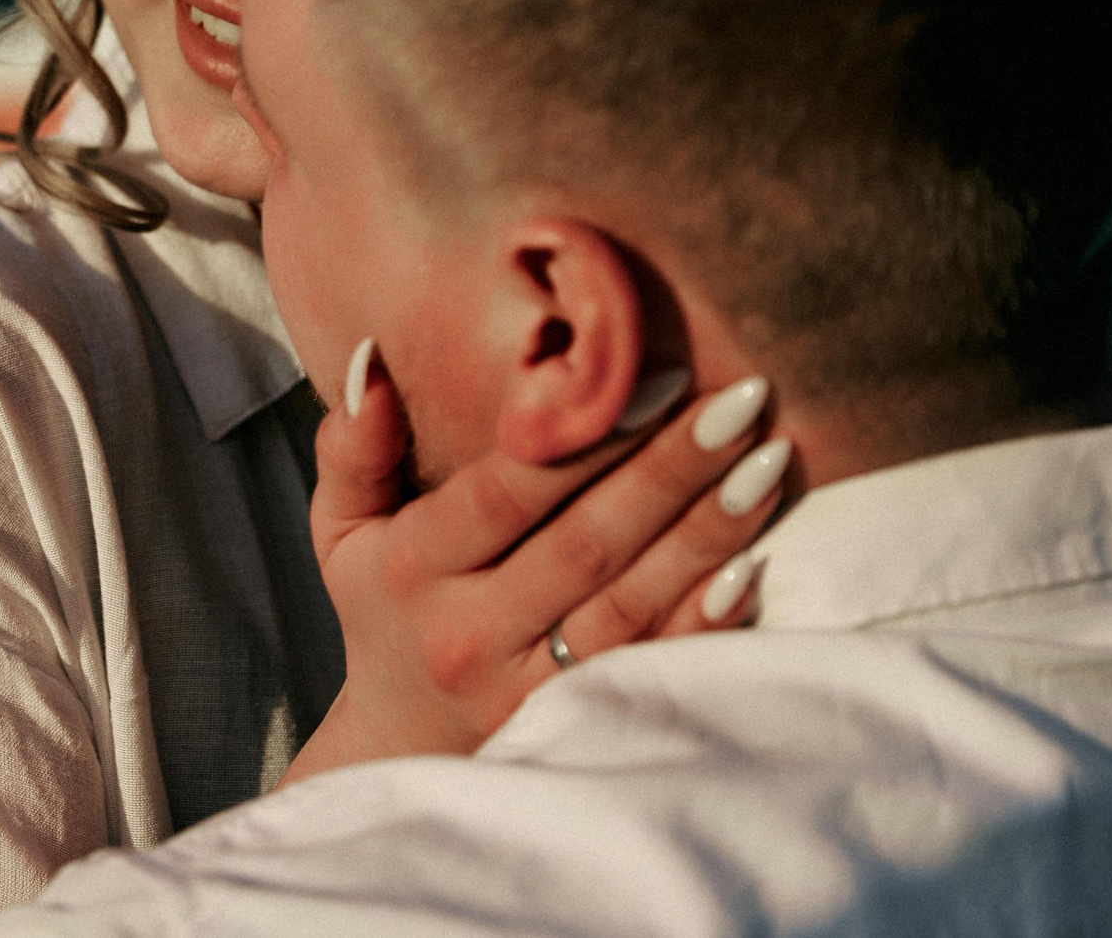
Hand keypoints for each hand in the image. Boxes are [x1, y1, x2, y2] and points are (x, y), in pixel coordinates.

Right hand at [282, 374, 782, 783]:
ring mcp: (528, 692)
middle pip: (584, 545)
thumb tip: (373, 359)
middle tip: (743, 399)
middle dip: (670, 468)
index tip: (657, 377)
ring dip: (706, 533)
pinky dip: (708, 622)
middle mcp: (469, 634)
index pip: (505, 493)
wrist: (400, 753)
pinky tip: (756, 566)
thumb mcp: (342, 529)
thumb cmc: (382, 610)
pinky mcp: (579, 730)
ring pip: (630, 606)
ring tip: (769, 463)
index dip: (581, 438)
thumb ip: (352, 446)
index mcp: (414, 569)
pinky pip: (653, 670)